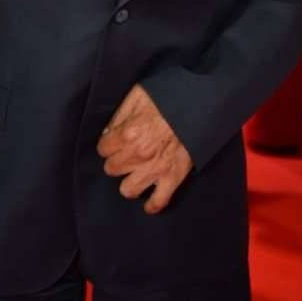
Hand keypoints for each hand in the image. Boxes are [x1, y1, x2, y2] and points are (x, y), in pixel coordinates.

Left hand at [97, 84, 192, 214]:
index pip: (102, 149)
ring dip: (129, 181)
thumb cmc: (167, 97)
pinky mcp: (173, 178)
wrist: (198, 105)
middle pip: (112, 169)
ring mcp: (155, 169)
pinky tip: (148, 203)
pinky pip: (158, 201)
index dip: (108, 144)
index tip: (114, 141)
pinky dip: (152, 205)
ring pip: (128, 190)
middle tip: (125, 154)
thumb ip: (119, 115)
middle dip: (116, 160)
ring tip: (134, 174)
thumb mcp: (137, 95)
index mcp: (127, 133)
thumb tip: (107, 132)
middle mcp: (138, 154)